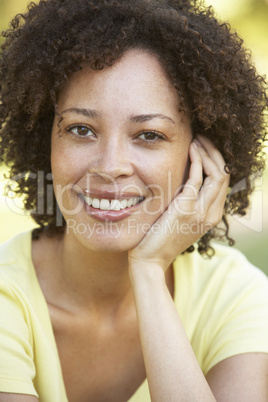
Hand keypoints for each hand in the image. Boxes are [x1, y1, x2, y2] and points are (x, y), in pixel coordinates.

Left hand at [128, 135, 229, 270]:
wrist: (149, 259)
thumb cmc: (159, 238)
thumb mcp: (179, 219)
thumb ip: (187, 202)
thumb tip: (184, 181)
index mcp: (211, 216)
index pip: (223, 182)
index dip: (216, 160)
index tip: (204, 146)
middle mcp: (211, 214)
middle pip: (224, 175)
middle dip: (215, 152)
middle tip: (201, 137)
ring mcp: (201, 213)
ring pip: (217, 174)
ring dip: (208, 153)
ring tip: (196, 139)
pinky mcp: (186, 209)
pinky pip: (197, 178)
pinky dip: (196, 160)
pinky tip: (189, 150)